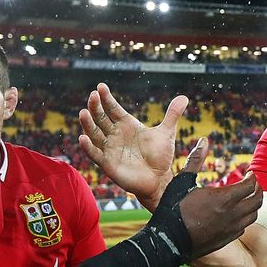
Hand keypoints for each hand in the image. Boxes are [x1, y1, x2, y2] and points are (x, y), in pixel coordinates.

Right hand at [78, 83, 188, 210]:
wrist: (159, 180)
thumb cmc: (160, 157)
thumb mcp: (166, 133)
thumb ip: (172, 115)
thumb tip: (184, 97)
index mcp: (127, 125)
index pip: (113, 108)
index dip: (106, 98)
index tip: (100, 87)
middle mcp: (115, 135)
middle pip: (101, 118)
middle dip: (96, 107)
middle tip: (92, 96)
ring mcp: (110, 149)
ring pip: (95, 134)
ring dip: (88, 124)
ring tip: (83, 113)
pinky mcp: (108, 164)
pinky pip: (95, 154)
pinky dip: (88, 147)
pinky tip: (82, 138)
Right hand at [177, 137, 263, 258]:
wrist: (167, 240)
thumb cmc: (173, 208)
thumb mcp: (183, 180)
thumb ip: (196, 160)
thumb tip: (204, 140)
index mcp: (222, 198)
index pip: (250, 186)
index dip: (253, 177)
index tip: (250, 173)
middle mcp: (231, 215)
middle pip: (257, 201)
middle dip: (258, 189)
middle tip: (254, 183)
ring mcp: (230, 229)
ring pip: (253, 215)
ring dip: (254, 204)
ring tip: (248, 197)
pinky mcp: (226, 239)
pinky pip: (243, 227)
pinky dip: (245, 217)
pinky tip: (237, 213)